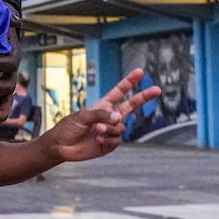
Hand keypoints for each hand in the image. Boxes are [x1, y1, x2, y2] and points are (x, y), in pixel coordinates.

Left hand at [45, 68, 160, 162]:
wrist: (61, 146)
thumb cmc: (68, 127)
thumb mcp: (82, 115)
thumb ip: (100, 114)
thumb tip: (118, 117)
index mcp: (103, 106)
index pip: (119, 91)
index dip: (129, 81)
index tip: (140, 72)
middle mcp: (109, 117)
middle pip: (131, 106)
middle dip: (144, 97)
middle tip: (157, 89)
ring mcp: (111, 131)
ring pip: (121, 127)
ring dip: (110, 128)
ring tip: (96, 130)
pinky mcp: (110, 144)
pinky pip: (117, 140)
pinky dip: (108, 139)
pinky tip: (97, 139)